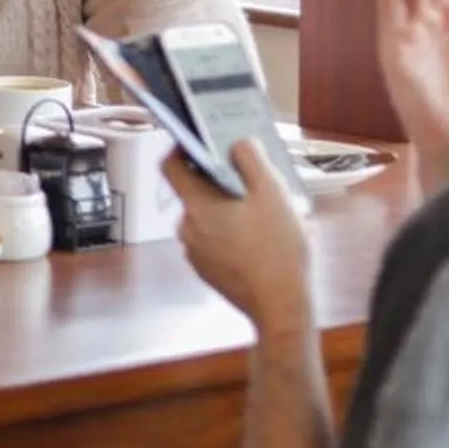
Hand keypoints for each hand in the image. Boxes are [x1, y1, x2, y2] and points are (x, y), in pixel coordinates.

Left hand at [170, 138, 315, 341]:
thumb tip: (237, 143)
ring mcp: (195, 251)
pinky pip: (212, 240)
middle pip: (192, 191)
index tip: (199, 141)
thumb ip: (251, 159)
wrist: (280, 306)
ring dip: (225, 208)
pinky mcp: (206, 270)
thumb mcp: (272, 193)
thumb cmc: (277, 249)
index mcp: (196, 205)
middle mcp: (187, 228)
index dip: (180, 148)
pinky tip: (256, 238)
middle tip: (247, 179)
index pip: (168, 165)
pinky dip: (228, 232)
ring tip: (259, 212)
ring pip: (205, 217)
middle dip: (216, 181)